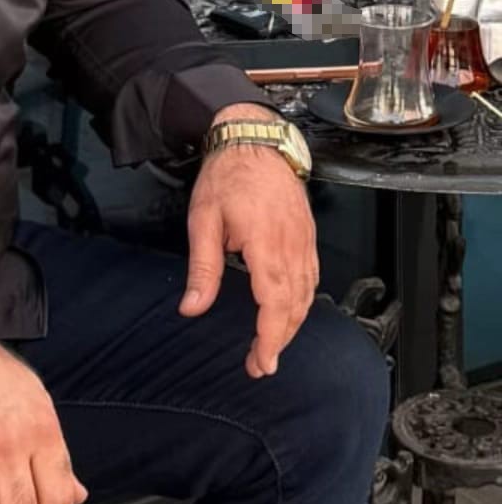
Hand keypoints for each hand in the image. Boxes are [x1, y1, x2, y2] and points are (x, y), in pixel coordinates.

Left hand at [179, 142, 318, 377]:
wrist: (253, 139)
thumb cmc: (228, 175)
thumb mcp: (203, 219)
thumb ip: (203, 268)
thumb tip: (192, 308)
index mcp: (266, 243)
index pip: (274, 304)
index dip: (269, 339)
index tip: (261, 362)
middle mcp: (292, 245)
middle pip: (295, 306)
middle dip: (280, 340)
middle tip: (261, 364)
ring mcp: (304, 239)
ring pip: (307, 294)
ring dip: (292, 324)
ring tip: (272, 345)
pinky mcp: (307, 233)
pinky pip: (312, 276)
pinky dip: (303, 300)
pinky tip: (290, 310)